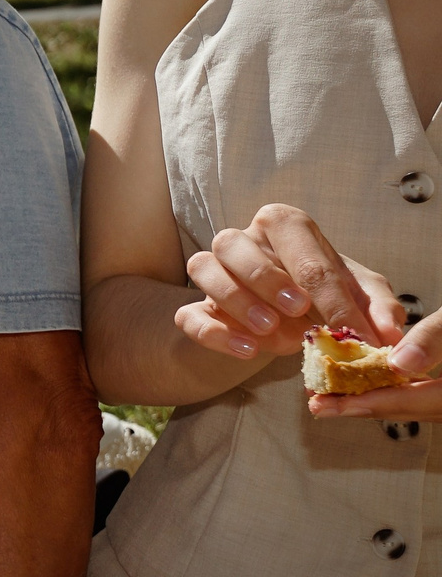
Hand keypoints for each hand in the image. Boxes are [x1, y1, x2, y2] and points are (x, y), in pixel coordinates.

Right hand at [175, 203, 403, 361]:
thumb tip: (389, 333)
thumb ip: (379, 308)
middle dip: (266, 277)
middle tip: (298, 309)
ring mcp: (213, 274)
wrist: (287, 322)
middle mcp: (242, 242)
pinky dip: (214, 332)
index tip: (350, 328)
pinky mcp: (196, 310)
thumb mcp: (360, 297)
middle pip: (233, 242)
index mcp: (284, 227)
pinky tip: (246, 350)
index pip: (302, 251)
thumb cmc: (325, 298)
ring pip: (202, 268)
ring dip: (235, 298)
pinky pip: (187, 314)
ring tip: (269, 329)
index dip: (328, 293)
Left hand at [310, 307, 441, 418]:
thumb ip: (435, 337)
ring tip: (331, 396)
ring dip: (377, 402)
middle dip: (369, 406)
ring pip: (422, 408)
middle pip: (420, 410)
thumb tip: (398, 365)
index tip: (333, 404)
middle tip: (320, 403)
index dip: (380, 403)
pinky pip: (426, 398)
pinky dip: (394, 392)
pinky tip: (362, 383)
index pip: (429, 401)